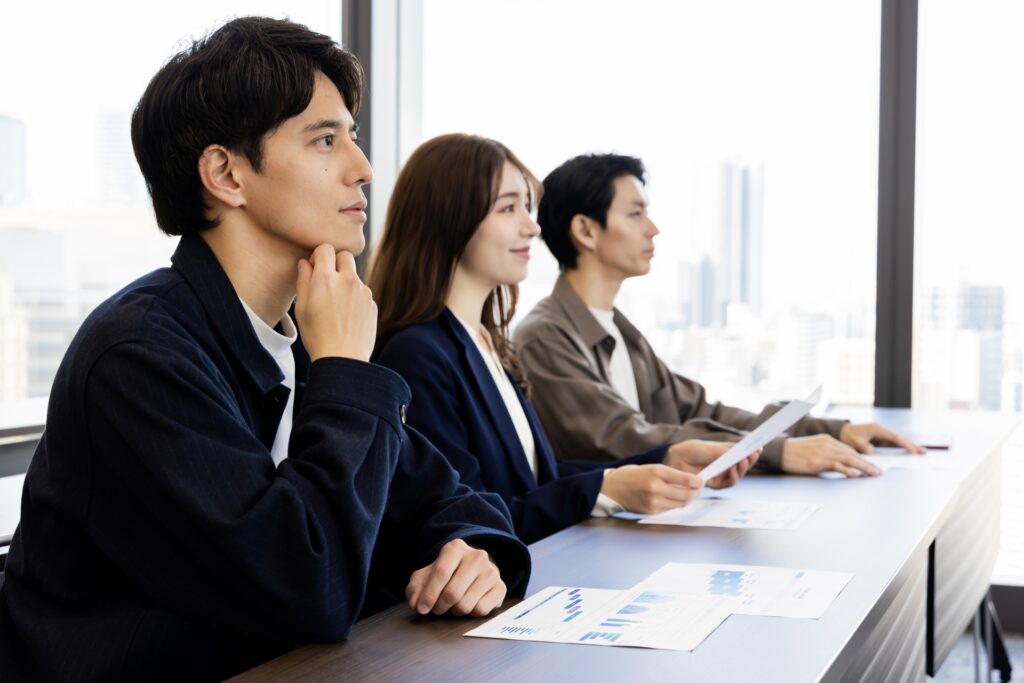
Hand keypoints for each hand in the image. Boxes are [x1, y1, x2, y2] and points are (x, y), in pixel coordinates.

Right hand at [294, 244, 376, 361]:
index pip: (325, 248)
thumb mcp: (301, 308)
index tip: (315, 267)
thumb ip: (303, 281)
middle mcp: (347, 280)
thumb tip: (305, 264)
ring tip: (337, 305)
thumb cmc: (317, 336)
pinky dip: (355, 298)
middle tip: (328, 280)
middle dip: (336, 262)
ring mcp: (363, 291)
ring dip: (346, 282)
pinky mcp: (372, 303)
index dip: (318, 255)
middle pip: (345, 255)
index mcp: (325, 279)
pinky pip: (363, 293)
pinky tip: (348, 316)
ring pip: (355, 275)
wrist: (343, 358)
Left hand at [405, 539, 505, 616]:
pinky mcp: (501, 587)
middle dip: (440, 607)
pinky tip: (468, 604)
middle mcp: (477, 556)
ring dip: (454, 611)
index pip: (441, 573)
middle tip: (436, 608)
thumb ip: (415, 588)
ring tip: (452, 605)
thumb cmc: (447, 574)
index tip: (422, 609)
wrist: (474, 571)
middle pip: (452, 592)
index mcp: (456, 547)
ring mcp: (491, 571)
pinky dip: (470, 613)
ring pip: (466, 605)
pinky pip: (481, 610)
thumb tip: (415, 603)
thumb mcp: (426, 576)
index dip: (429, 594)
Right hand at [601, 464, 701, 514]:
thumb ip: (669, 474)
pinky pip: (670, 509)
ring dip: (687, 499)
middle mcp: (656, 487)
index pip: (686, 479)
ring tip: (687, 494)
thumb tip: (689, 482)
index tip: (700, 481)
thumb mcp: (650, 468)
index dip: (697, 481)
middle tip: (697, 489)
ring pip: (681, 503)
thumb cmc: (630, 476)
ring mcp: (654, 501)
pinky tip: (672, 499)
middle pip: (687, 494)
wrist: (610, 489)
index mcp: (657, 471)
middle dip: (695, 492)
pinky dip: (675, 504)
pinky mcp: (651, 511)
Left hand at [663, 440, 758, 489]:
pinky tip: (733, 469)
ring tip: (743, 460)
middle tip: (754, 454)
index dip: (751, 452)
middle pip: (743, 466)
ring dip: (743, 468)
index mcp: (726, 454)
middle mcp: (725, 465)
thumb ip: (728, 451)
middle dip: (750, 460)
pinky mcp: (715, 484)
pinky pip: (728, 483)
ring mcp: (721, 475)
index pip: (742, 454)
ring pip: (738, 476)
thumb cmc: (692, 450)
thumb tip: (744, 450)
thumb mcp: (712, 448)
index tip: (759, 447)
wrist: (676, 458)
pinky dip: (733, 476)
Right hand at [782, 434, 881, 476]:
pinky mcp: (817, 461)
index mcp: (827, 440)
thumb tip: (841, 464)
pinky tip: (856, 475)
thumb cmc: (794, 452)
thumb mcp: (813, 448)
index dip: (862, 458)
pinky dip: (847, 470)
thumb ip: (827, 453)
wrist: (779, 451)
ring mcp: (823, 452)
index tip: (872, 465)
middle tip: (879, 472)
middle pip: (852, 454)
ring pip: (848, 459)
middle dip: (867, 463)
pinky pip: (836, 465)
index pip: (849, 449)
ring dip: (863, 467)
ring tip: (874, 474)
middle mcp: (827, 444)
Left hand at [839, 423, 925, 453]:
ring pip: (897, 441)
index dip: (904, 444)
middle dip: (911, 445)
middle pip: (899, 438)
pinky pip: (892, 444)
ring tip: (920, 452)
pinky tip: (908, 452)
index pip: (894, 438)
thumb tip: (873, 451)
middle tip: (923, 451)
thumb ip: (864, 447)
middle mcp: (881, 431)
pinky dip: (900, 448)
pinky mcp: (879, 440)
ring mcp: (881, 435)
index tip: (913, 450)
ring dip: (908, 446)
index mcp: (877, 430)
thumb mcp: (855, 442)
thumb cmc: (848, 437)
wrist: (842, 432)